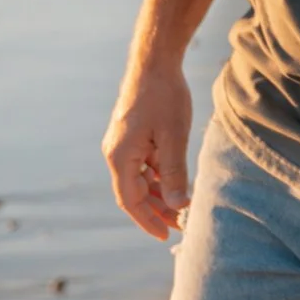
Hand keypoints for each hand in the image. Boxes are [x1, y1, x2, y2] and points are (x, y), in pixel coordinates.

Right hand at [101, 56, 192, 238]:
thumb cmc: (164, 97)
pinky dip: (159, 176)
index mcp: (120, 157)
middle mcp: (116, 153)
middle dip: (156, 210)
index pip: (130, 200)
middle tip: (180, 226)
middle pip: (134, 192)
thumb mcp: (174, 137)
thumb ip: (174, 172)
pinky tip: (177, 183)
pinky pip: (144, 164)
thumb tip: (179, 206)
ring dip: (159, 194)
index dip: (147, 220)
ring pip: (140, 179)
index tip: (164, 236)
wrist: (154, 63)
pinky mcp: (134, 136)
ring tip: (182, 208)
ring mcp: (124, 144)